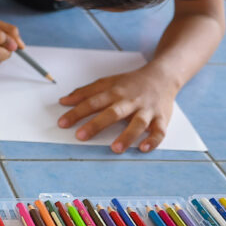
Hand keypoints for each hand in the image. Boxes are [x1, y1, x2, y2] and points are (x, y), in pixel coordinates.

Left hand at [58, 65, 177, 152]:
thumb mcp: (107, 83)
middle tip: (80, 136)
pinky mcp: (162, 118)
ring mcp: (147, 110)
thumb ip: (85, 92)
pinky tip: (144, 148)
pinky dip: (153, 140)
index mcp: (114, 92)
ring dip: (127, 136)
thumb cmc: (131, 83)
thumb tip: (64, 101)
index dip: (76, 113)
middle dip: (96, 124)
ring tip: (115, 148)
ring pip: (138, 123)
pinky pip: (160, 131)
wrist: (162, 76)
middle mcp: (130, 101)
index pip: (92, 102)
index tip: (62, 123)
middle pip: (112, 112)